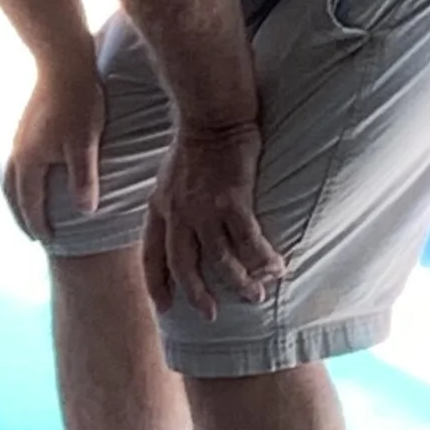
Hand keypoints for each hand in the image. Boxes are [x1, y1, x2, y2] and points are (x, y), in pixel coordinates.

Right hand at [2, 63, 104, 241]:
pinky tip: (34, 173)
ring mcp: (19, 137)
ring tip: (28, 208)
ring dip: (17, 197)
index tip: (47, 243)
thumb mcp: (85, 144)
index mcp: (29, 160)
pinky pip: (16, 162)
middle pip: (12, 193)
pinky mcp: (25, 125)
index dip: (39, 224)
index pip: (30, 202)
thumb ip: (84, 179)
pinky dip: (20, 178)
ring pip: (10, 176)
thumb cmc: (79, 102)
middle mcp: (18, 151)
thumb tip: (85, 212)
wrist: (63, 62)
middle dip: (22, 216)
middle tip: (32, 235)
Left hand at [142, 122, 284, 319]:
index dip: (156, 284)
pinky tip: (278, 268)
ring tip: (256, 295)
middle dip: (197, 295)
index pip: (151, 255)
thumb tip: (180, 229)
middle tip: (211, 315)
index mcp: (158, 207)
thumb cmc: (197, 145)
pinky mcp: (232, 200)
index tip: (164, 308)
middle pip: (182, 266)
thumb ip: (172, 205)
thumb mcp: (169, 178)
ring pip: (220, 260)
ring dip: (240, 282)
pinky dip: (263, 259)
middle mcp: (177, 212)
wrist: (212, 115)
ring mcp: (204, 208)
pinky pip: (249, 241)